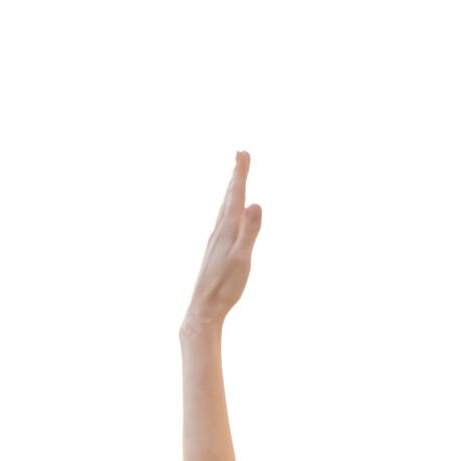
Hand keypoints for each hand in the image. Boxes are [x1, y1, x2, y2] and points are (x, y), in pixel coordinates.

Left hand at [182, 152, 262, 338]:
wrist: (204, 307)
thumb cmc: (225, 286)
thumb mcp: (242, 258)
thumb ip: (250, 232)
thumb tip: (256, 204)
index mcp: (227, 230)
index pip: (235, 195)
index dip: (240, 174)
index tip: (243, 153)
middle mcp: (219, 231)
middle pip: (228, 197)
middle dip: (236, 176)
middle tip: (240, 155)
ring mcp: (216, 240)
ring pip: (224, 208)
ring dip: (231, 191)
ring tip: (235, 179)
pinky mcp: (216, 250)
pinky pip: (223, 221)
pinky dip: (228, 209)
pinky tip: (228, 215)